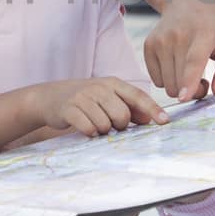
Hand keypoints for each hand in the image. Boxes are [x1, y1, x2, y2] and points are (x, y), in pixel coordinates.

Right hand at [36, 77, 167, 137]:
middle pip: (122, 115)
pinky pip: (88, 128)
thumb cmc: (85, 100)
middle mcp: (99, 87)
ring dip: (103, 130)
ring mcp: (83, 97)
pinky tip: (85, 128)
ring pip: (105, 124)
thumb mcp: (107, 98)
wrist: (50, 97)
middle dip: (120, 125)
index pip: (137, 96)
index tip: (164, 122)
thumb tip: (149, 119)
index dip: (152, 109)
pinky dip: (89, 132)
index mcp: (112, 83)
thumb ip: (128, 106)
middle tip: (111, 124)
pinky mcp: (69, 109)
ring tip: (95, 124)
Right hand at [144, 0, 214, 98]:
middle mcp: (178, 36)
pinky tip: (176, 65)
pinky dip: (167, 79)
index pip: (193, 61)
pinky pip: (156, 80)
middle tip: (203, 80)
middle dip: (192, 92)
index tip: (184, 97)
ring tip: (190, 72)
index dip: (189, 81)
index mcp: (203, 33)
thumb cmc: (211, 24)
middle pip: (178, 82)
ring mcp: (160, 41)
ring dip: (180, 87)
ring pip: (167, 85)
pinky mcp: (148, 45)